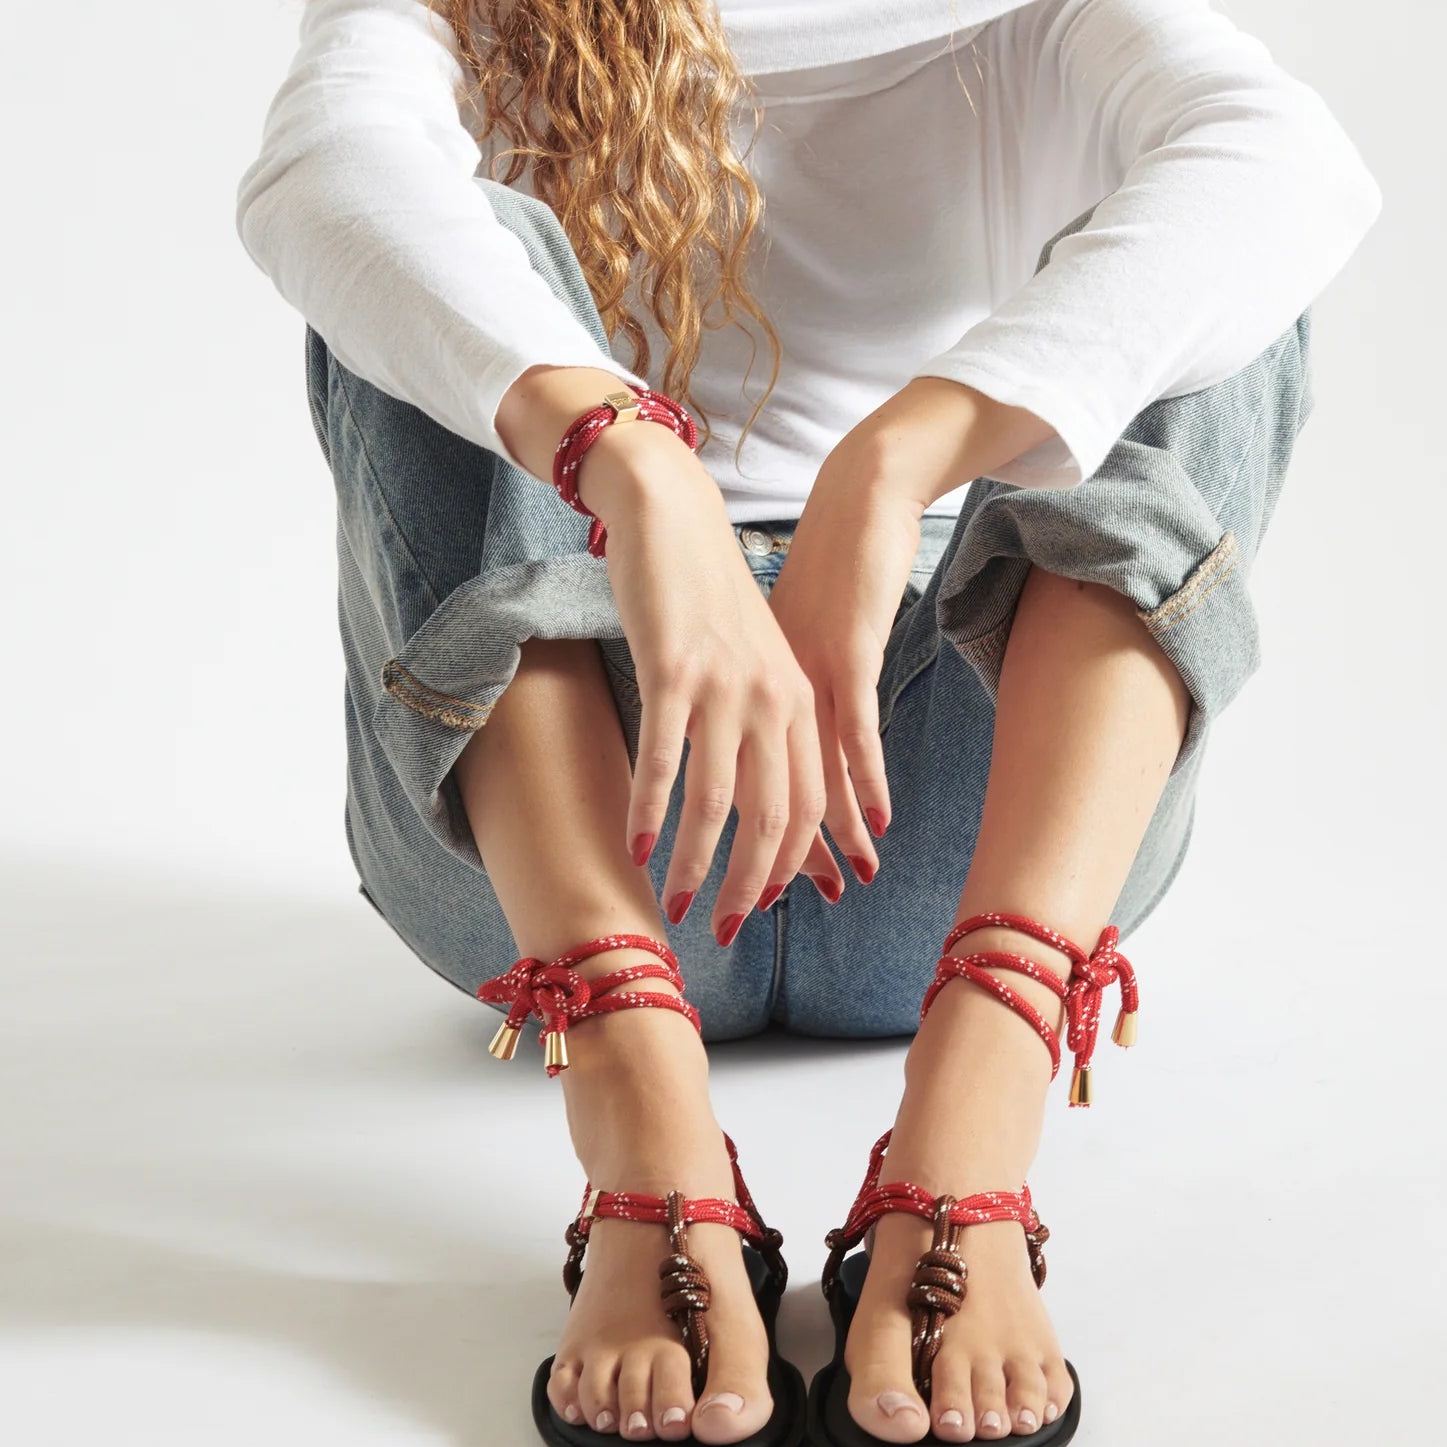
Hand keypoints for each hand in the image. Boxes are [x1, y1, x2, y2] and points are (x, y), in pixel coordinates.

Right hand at [584, 430, 834, 935]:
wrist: (673, 515)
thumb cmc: (705, 595)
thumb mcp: (751, 661)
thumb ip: (758, 723)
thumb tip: (748, 796)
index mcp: (796, 698)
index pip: (809, 802)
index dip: (791, 863)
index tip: (766, 906)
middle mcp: (772, 696)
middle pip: (774, 815)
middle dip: (752, 884)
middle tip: (727, 931)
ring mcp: (725, 684)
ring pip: (718, 800)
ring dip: (698, 864)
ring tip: (677, 903)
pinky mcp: (674, 669)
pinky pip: (664, 759)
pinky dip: (651, 812)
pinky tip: (637, 848)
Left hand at [762, 448, 927, 880]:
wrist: (856, 495)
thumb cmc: (828, 564)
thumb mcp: (795, 636)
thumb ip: (786, 685)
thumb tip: (781, 737)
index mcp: (752, 688)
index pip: (741, 782)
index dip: (742, 842)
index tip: (743, 895)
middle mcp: (773, 689)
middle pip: (757, 792)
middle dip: (750, 863)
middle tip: (735, 919)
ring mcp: (808, 672)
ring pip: (795, 771)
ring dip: (801, 839)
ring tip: (817, 891)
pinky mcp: (848, 653)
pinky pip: (851, 730)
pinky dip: (859, 779)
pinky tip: (871, 823)